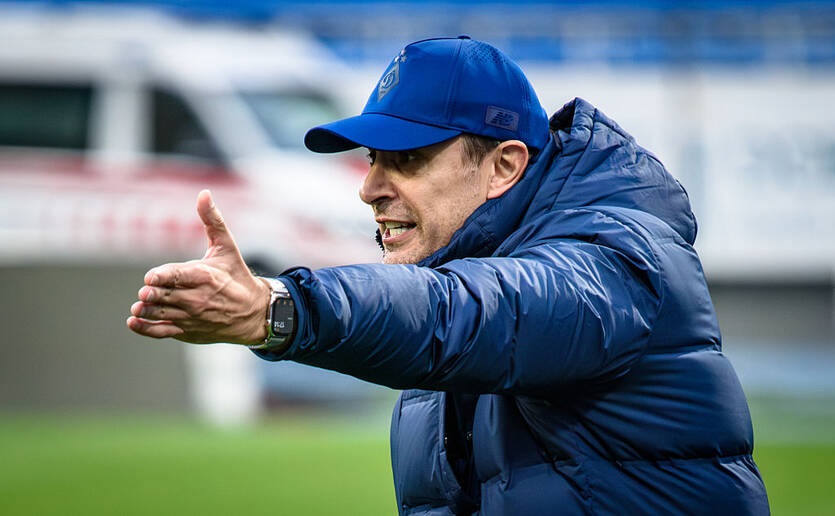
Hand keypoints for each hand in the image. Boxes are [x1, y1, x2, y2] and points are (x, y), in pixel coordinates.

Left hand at [127, 190, 269, 344]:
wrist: (253, 313)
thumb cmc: (236, 276)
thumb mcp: (227, 246)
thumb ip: (212, 220)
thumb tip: (204, 193)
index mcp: (206, 276)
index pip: (177, 276)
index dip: (161, 277)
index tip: (150, 278)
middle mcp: (198, 298)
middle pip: (166, 296)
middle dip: (152, 294)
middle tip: (145, 292)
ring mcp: (192, 317)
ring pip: (162, 313)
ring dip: (146, 310)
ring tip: (139, 306)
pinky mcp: (188, 331)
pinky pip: (162, 332)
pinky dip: (145, 328)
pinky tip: (134, 320)